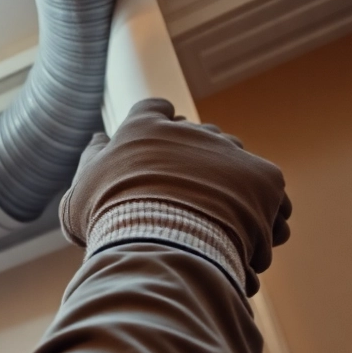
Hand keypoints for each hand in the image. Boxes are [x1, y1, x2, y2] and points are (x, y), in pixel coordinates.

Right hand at [59, 98, 291, 294]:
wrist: (158, 243)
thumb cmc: (108, 221)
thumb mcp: (80, 191)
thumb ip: (93, 159)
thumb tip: (98, 139)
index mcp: (143, 128)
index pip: (152, 109)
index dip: (155, 125)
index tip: (156, 145)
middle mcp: (190, 131)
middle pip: (198, 134)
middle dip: (195, 159)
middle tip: (187, 196)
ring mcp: (229, 151)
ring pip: (234, 159)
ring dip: (229, 183)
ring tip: (222, 220)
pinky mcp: (264, 177)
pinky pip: (270, 193)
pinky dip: (264, 213)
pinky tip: (252, 238)